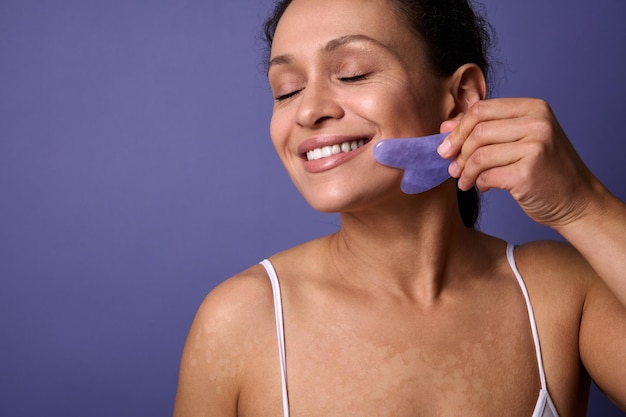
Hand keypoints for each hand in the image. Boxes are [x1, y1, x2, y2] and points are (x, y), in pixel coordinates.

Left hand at [437, 98, 597, 228]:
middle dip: (458, 151)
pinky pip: (487, 175)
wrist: (578, 201)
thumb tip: (444, 127)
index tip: (446, 146)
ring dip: (465, 171)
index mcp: (534, 108)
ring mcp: (536, 146)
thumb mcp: (519, 140)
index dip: (458, 128)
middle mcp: (537, 123)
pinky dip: (478, 183)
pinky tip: (483, 187)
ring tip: (464, 180)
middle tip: (451, 167)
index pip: (481, 109)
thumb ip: (485, 130)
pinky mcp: (528, 172)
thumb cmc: (545, 171)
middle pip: (477, 131)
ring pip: (479, 154)